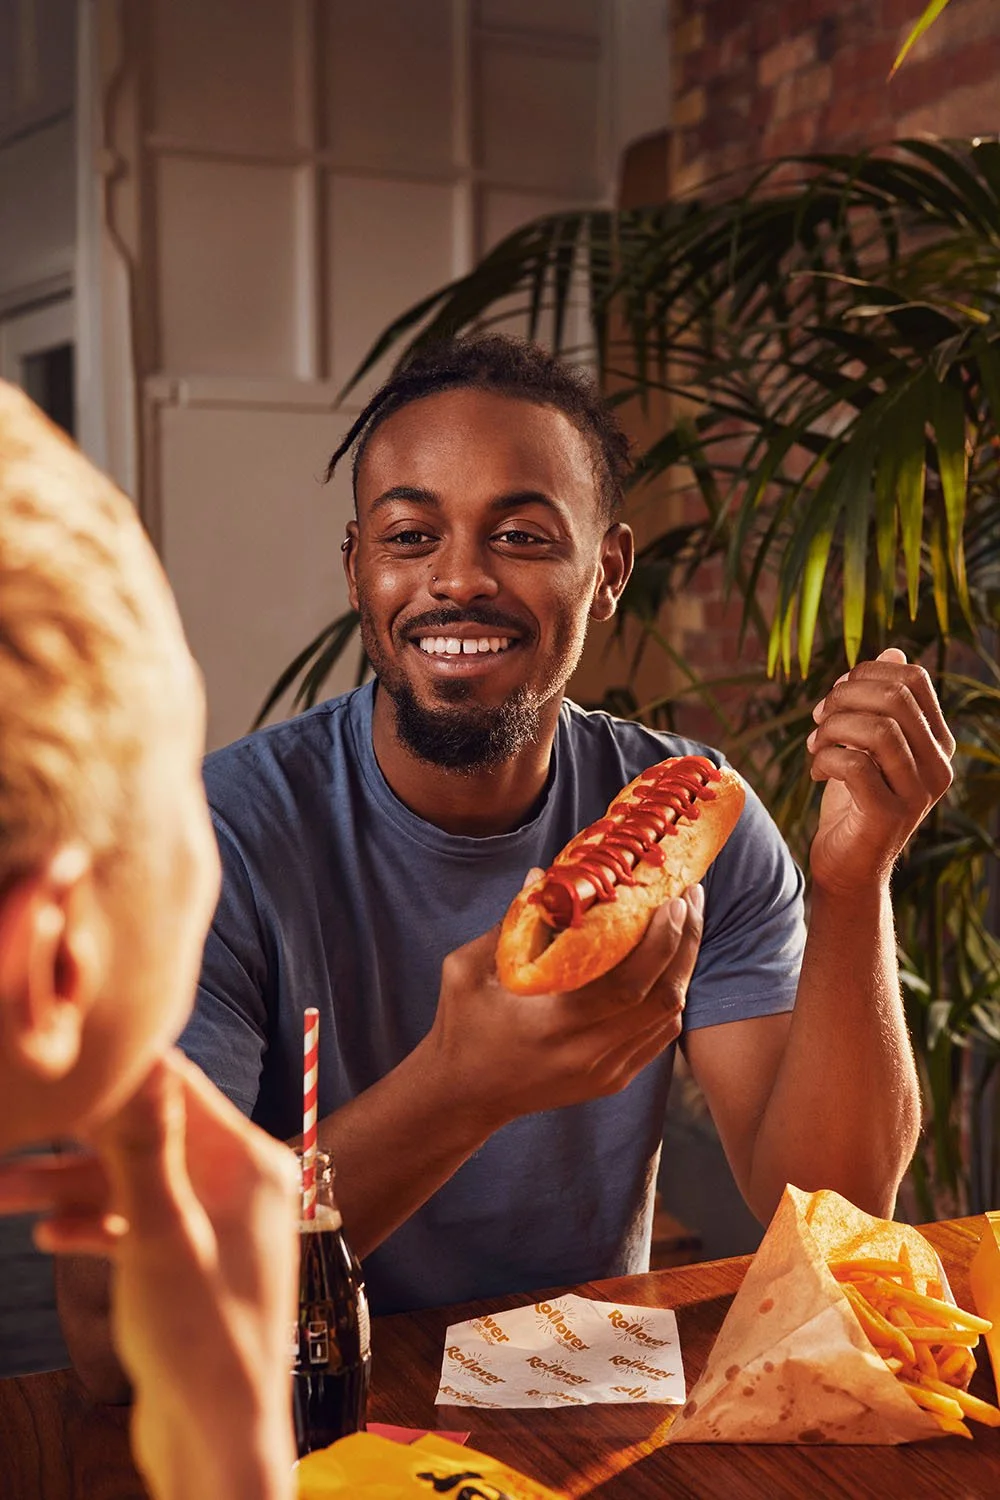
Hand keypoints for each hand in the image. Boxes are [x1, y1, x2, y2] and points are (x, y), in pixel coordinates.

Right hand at [0, 1054, 298, 1499]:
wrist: (217, 1439)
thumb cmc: (202, 1340)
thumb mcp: (161, 1234)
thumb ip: (147, 1147)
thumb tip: (143, 1064)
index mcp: (247, 1162)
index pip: (174, 1086)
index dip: (112, 1074)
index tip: (54, 1064)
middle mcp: (236, 1181)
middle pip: (143, 1133)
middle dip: (73, 1135)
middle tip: (15, 1125)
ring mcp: (212, 1219)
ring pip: (129, 1181)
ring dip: (65, 1186)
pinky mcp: (189, 1256)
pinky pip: (134, 1220)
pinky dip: (92, 1224)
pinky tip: (47, 1236)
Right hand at [426, 884, 703, 1126]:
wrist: (463, 1096)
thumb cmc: (462, 1026)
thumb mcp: (468, 970)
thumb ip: (510, 923)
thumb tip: (544, 875)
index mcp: (553, 1024)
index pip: (629, 985)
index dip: (661, 942)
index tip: (672, 899)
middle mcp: (587, 1053)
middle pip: (663, 999)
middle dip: (685, 943)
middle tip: (690, 898)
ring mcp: (605, 1072)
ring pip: (669, 1018)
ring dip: (683, 967)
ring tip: (685, 923)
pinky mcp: (612, 1079)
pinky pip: (658, 1036)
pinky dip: (669, 996)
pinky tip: (667, 964)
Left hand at [806, 648, 954, 897]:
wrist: (847, 866)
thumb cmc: (854, 800)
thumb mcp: (866, 745)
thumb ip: (879, 702)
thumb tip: (894, 650)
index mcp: (938, 743)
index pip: (915, 679)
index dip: (867, 672)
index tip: (836, 695)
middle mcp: (938, 766)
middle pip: (896, 698)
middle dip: (845, 698)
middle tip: (819, 718)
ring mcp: (918, 792)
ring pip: (879, 729)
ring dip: (833, 729)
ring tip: (815, 745)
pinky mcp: (889, 815)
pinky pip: (856, 765)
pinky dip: (825, 759)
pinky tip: (817, 771)